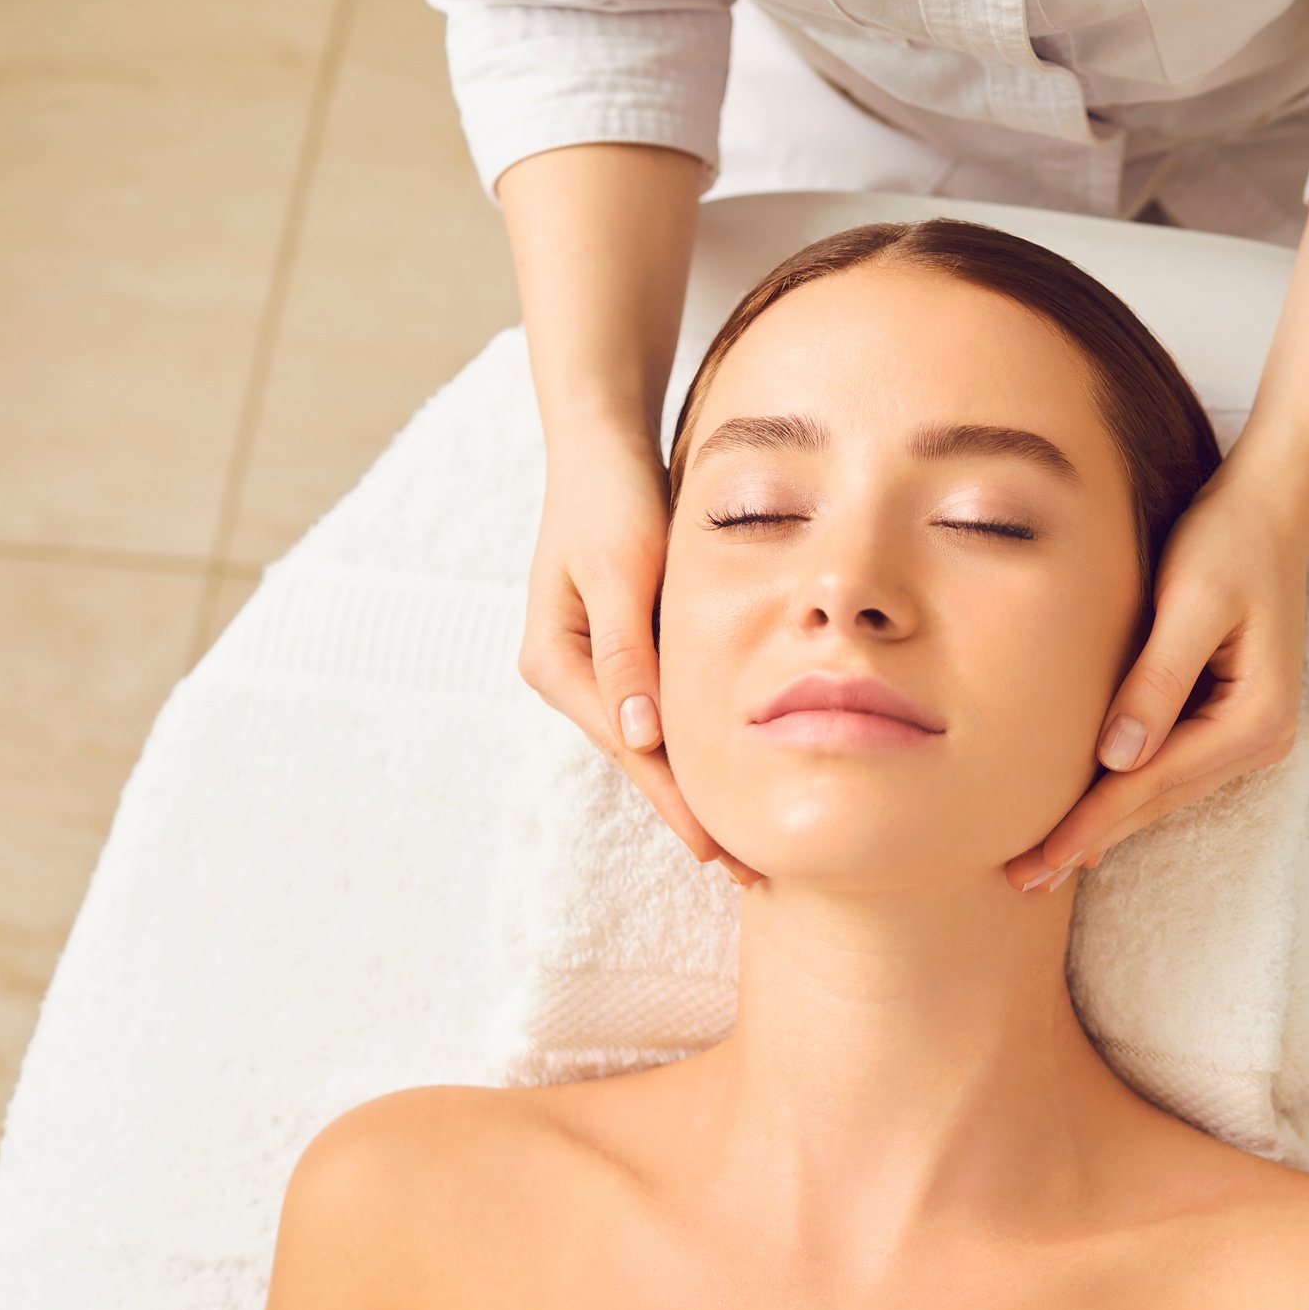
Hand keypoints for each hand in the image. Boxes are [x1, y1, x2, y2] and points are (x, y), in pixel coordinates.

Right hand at [518, 431, 764, 885]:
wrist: (604, 438)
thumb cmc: (611, 495)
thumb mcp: (617, 568)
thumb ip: (627, 650)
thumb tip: (640, 736)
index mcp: (557, 663)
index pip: (631, 750)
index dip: (678, 804)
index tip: (721, 853)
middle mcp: (573, 673)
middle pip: (644, 758)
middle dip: (693, 812)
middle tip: (751, 872)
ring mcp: (601, 662)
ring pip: (657, 739)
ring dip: (700, 783)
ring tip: (750, 841)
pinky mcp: (631, 644)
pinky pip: (668, 705)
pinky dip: (702, 738)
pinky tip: (740, 769)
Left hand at [1007, 467, 1308, 889]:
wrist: (1267, 511)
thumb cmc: (1227, 542)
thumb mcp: (1191, 602)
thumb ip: (1156, 679)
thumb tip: (1117, 757)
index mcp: (1256, 718)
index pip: (1155, 781)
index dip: (1093, 820)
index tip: (1042, 856)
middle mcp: (1261, 739)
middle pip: (1157, 801)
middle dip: (1090, 839)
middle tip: (1023, 879)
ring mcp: (1247, 735)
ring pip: (1161, 793)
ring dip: (1103, 825)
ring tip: (1043, 863)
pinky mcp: (1226, 722)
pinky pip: (1167, 769)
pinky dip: (1123, 794)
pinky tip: (1086, 822)